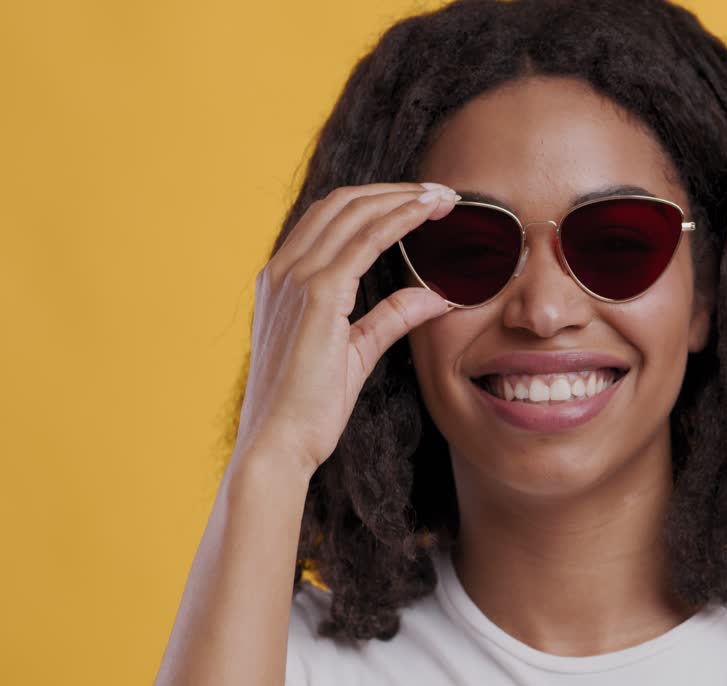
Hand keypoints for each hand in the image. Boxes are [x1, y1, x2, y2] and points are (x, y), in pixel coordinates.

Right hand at [231, 182, 458, 478]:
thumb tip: (432, 296)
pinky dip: (398, 219)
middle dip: (394, 191)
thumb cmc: (308, 409)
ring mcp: (295, 280)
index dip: (378, 201)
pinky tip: (426, 213)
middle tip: (441, 192)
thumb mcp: (354, 353)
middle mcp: (282, 272)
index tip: (420, 201)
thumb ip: (389, 318)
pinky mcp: (316, 296)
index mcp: (283, 281)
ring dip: (402, 197)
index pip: (331, 219)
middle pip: (342, 204)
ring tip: (442, 196)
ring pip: (353, 212)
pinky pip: (364, 241)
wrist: (278, 445)